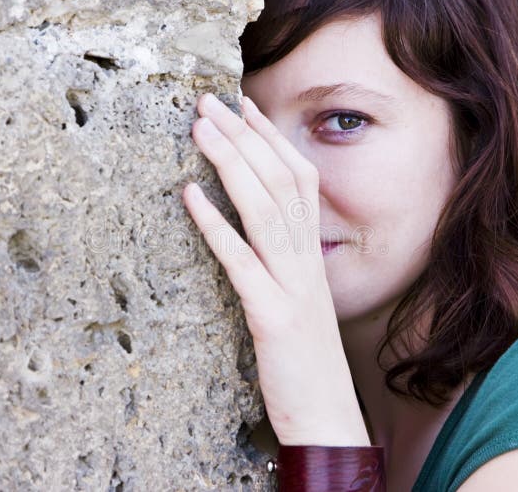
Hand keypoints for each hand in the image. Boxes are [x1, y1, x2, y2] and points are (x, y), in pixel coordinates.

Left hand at [182, 92, 369, 446]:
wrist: (328, 416)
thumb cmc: (305, 358)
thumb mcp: (299, 298)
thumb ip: (282, 260)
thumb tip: (252, 228)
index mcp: (312, 254)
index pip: (299, 180)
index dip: (271, 138)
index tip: (243, 104)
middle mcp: (307, 260)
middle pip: (278, 182)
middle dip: (243, 136)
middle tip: (207, 102)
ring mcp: (292, 286)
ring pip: (264, 209)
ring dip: (229, 163)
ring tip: (198, 128)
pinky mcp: (272, 317)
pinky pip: (241, 261)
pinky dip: (215, 225)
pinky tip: (189, 195)